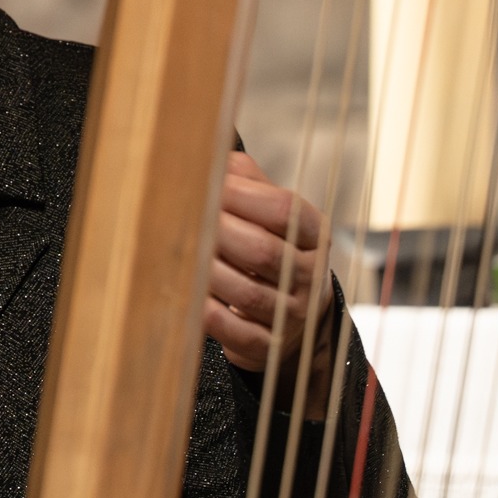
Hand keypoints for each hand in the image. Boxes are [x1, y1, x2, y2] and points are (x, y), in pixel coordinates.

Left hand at [203, 151, 337, 402]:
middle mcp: (311, 274)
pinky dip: (209, 315)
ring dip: (208, 272)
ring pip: (247, 293)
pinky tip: (189, 296)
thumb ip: (249, 182)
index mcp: (316, 234)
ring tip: (181, 254)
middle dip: (219, 232)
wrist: (296, 319)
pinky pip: (236, 332)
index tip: (208, 184)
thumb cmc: (275, 251)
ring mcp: (292, 313)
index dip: (242, 194)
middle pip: (263, 251)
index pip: (284, 210)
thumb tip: (214, 153)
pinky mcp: (269, 345)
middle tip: (185, 218)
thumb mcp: (275, 217)